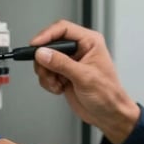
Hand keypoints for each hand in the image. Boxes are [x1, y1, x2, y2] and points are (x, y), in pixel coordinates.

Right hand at [30, 20, 140, 143]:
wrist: (108, 115)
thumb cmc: (108, 94)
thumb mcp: (84, 77)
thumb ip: (62, 63)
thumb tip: (43, 53)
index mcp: (89, 42)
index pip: (63, 29)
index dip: (46, 35)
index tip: (35, 46)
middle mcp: (79, 49)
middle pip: (49, 44)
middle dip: (44, 60)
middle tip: (46, 71)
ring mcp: (70, 62)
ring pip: (45, 59)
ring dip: (46, 74)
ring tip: (57, 84)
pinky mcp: (63, 74)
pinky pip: (45, 72)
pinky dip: (48, 82)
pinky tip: (59, 88)